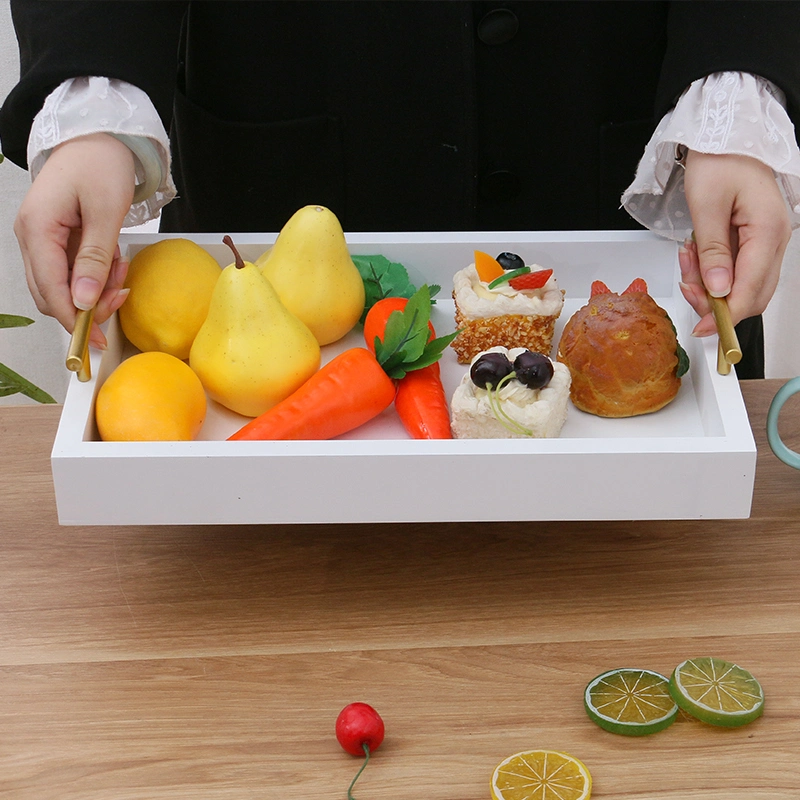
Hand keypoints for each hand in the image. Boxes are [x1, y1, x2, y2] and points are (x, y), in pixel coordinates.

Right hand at [13, 133, 136, 348]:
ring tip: (121, 271)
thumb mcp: (106, 212)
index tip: (97, 339)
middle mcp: (31, 237)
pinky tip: (114, 264)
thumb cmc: (100, 162)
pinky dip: (94, 275)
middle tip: (121, 295)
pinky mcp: (55, 239)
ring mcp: (40, 238)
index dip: (73, 319)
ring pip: (62, 286)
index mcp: (37, 228)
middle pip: (51, 293)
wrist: (97, 136)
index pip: (49, 289)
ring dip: (94, 290)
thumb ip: (95, 259)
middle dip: (88, 305)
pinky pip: (71, 271)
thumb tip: (84, 301)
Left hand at [679, 150, 790, 336]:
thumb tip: (719, 290)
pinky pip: (735, 269)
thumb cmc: (719, 160)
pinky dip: (711, 270)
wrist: (724, 137)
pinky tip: (695, 254)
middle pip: (750, 294)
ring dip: (709, 283)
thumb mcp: (706, 207)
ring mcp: (767, 241)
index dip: (726, 317)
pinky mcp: (754, 240)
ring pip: (742, 284)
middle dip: (714, 301)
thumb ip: (713, 252)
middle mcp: (775, 239)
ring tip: (687, 258)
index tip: (702, 330)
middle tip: (686, 286)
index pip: (750, 290)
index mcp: (768, 231)